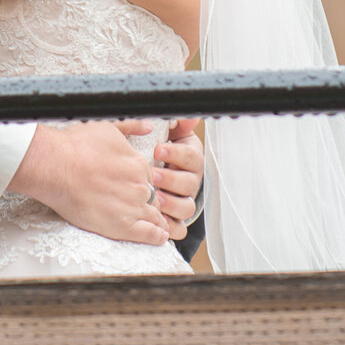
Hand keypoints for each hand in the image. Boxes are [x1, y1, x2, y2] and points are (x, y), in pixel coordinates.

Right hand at [10, 123, 168, 247]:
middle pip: (150, 196)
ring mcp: (132, 206)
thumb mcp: (107, 127)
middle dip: (144, 199)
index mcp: (137, 163)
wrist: (55, 166)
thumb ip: (131, 126)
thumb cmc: (74, 145)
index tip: (130, 186)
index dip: (139, 182)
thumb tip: (147, 125)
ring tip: (158, 225)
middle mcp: (139, 185)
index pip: (147, 177)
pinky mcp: (122, 226)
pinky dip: (157, 236)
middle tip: (132, 204)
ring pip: (153, 215)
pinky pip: (149, 234)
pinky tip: (159, 236)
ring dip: (156, 219)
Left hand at [148, 118, 203, 241]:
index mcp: (190, 159)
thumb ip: (177, 123)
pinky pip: (179, 229)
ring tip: (155, 198)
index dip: (176, 154)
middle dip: (171, 179)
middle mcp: (190, 181)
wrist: (155, 171)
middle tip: (153, 175)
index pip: (191, 157)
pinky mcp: (175, 219)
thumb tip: (189, 116)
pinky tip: (158, 222)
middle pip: (189, 184)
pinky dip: (170, 227)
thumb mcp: (169, 133)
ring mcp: (183, 201)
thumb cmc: (159, 150)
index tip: (158, 149)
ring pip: (186, 208)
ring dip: (171, 204)